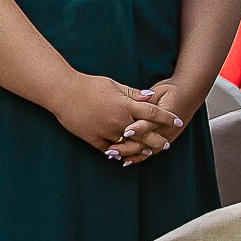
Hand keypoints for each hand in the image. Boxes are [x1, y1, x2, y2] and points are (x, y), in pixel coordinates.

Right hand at [51, 71, 184, 160]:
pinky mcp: (93, 139)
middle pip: (145, 134)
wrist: (63, 92)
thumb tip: (151, 97)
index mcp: (125, 105)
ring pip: (129, 145)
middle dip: (157, 140)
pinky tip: (124, 155)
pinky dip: (118, 152)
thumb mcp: (113, 85)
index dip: (167, 117)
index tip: (177, 120)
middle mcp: (119, 121)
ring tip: (148, 151)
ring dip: (140, 149)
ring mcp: (106, 131)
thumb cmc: (88, 85)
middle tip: (166, 144)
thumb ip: (133, 93)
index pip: (153, 113)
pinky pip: (110, 149)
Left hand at [108, 79, 197, 167]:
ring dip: (129, 153)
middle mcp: (164, 129)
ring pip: (145, 149)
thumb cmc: (170, 91)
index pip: (149, 123)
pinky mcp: (164, 141)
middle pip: (144, 140)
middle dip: (127, 146)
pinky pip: (149, 152)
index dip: (138, 128)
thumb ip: (145, 100)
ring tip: (112, 155)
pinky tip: (126, 161)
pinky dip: (137, 157)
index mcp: (163, 115)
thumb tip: (132, 103)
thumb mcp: (158, 93)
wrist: (187, 95)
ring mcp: (165, 136)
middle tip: (111, 150)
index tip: (125, 132)